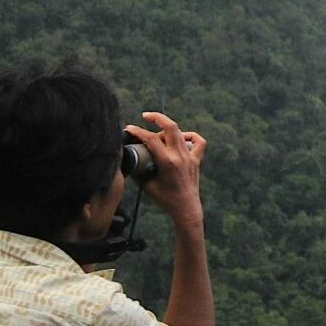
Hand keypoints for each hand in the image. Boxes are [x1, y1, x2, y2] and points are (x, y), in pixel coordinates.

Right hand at [126, 111, 206, 227]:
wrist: (186, 209)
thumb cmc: (165, 199)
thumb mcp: (146, 185)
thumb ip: (137, 170)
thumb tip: (127, 159)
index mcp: (167, 162)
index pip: (150, 139)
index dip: (137, 131)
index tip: (129, 128)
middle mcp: (180, 156)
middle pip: (170, 127)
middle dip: (156, 117)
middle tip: (145, 116)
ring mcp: (190, 157)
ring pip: (181, 132)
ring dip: (168, 129)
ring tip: (158, 135)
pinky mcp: (197, 160)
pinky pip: (198, 142)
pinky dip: (190, 136)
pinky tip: (181, 138)